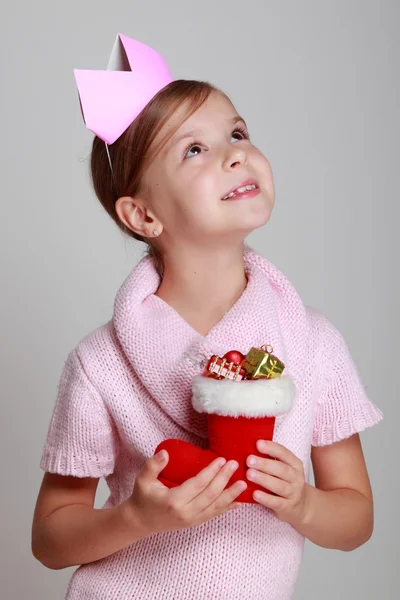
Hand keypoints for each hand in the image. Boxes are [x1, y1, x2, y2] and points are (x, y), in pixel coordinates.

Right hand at [122, 450, 246, 536]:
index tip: (221, 459)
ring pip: (216, 507)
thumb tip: (165, 453)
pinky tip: (239, 502)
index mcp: (174, 501)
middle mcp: (185, 513)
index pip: (198, 484)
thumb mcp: (142, 480)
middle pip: (210, 495)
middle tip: (235, 464)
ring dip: (231, 495)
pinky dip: (227, 508)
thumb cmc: (142, 498)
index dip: (211, 472)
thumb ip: (153, 465)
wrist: (140, 522)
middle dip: (224, 479)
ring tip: (244, 483)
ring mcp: (191, 520)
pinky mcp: (195, 523)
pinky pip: (214, 515)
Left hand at [246, 440, 308, 524]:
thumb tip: (248, 447)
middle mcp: (296, 478)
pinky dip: (265, 498)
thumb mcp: (283, 468)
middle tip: (249, 460)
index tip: (258, 444)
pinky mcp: (287, 507)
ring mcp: (293, 493)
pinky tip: (254, 494)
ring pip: (279, 486)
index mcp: (295, 464)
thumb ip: (270, 459)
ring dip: (263, 479)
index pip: (284, 453)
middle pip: (281, 469)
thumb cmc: (285, 481)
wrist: (299, 506)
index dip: (271, 448)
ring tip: (249, 474)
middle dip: (264, 464)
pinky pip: (276, 502)